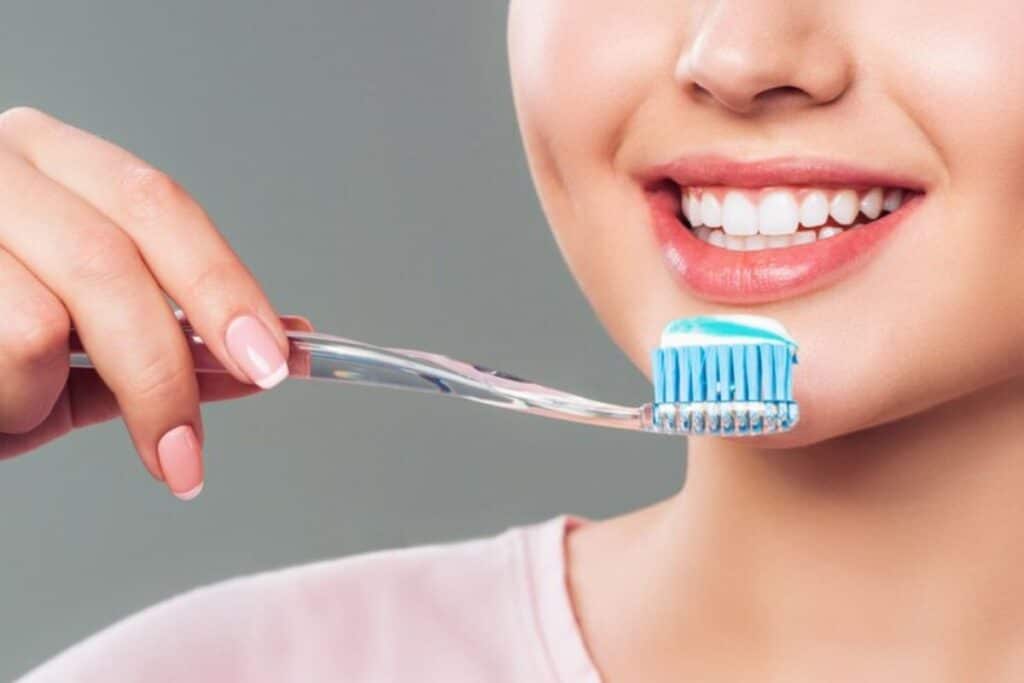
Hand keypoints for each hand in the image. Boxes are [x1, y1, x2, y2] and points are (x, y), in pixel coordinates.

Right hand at [0, 106, 303, 498]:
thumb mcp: (85, 341)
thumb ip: (177, 342)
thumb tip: (285, 348)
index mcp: (53, 162)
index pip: (158, 205)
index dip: (222, 285)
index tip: (270, 360)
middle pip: (112, 263)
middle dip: (162, 374)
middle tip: (185, 454)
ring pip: (39, 326)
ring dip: (38, 397)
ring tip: (11, 400)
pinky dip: (3, 406)